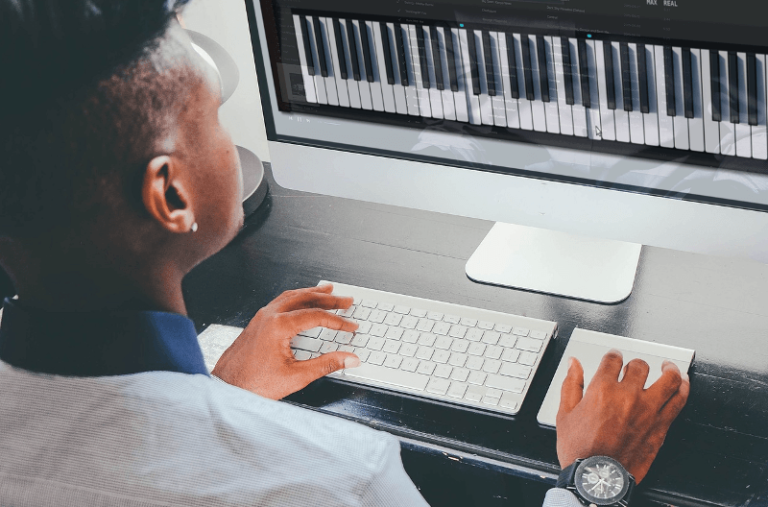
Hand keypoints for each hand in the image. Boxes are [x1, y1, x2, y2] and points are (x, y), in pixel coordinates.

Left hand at [211, 284, 359, 399]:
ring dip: (312, 293)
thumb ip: (326, 365)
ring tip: (327, 290)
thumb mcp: (296, 377)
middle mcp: (269, 316)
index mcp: (278, 326)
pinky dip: (296, 298)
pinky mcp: (257, 322)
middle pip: (305, 299)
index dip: (337, 321)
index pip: (316, 316)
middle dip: (329, 299)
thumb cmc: (254, 384)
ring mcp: (261, 317)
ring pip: (291, 296)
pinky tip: (301, 301)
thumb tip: (349, 359)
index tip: (351, 326)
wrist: (226, 388)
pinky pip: (280, 301)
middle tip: (346, 299)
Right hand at [556, 350, 689, 483]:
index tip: (614, 357)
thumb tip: (573, 364)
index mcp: (602, 390)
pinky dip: (683, 388)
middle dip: (635, 364)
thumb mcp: (565, 414)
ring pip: (668, 379)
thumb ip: (571, 384)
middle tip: (634, 369)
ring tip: (668, 367)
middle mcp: (628, 396)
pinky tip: (682, 384)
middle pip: (640, 366)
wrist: (599, 478)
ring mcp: (648, 410)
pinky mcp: (662, 425)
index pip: (613, 360)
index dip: (613, 355)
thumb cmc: (581, 450)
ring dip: (669, 369)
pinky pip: (679, 400)